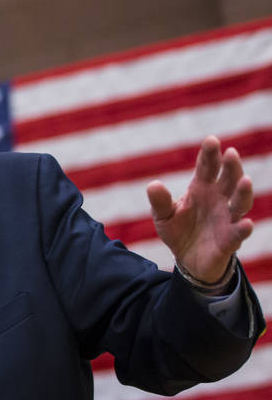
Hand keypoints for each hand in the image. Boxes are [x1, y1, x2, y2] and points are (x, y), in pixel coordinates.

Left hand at [147, 135, 254, 283]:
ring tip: (244, 180)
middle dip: (231, 167)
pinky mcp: (230, 240)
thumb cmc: (178, 230)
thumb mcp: (163, 215)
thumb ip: (160, 201)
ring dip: (243, 192)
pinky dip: (243, 228)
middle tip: (230, 153)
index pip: (207, 168)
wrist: (187, 259)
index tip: (211, 140)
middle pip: (229, 180)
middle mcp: (219, 199)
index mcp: (202, 188)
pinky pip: (238, 233)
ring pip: (240, 203)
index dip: (210, 154)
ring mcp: (227, 218)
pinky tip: (246, 223)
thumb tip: (153, 185)